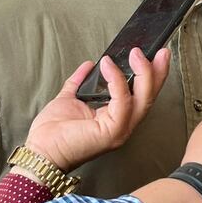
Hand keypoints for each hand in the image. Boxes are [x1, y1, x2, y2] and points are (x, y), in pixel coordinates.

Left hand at [24, 48, 169, 170]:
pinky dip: (117, 80)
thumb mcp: (71, 98)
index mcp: (116, 117)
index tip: (154, 54)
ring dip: (143, 73)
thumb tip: (89, 65)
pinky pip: (122, 101)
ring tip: (136, 53)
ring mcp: (120, 129)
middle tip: (160, 52)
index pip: (141, 94)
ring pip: (143, 99)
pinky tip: (108, 65)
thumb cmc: (53, 132)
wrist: (41, 150)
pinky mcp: (113, 131)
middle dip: (158, 72)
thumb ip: (81, 82)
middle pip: (149, 96)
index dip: (152, 74)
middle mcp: (123, 124)